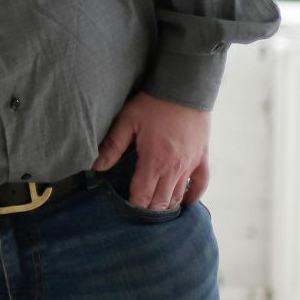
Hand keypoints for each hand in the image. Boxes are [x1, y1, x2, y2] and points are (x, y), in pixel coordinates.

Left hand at [93, 92, 211, 208]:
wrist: (185, 88)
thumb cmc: (154, 103)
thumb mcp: (127, 121)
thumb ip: (113, 146)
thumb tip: (97, 167)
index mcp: (154, 161)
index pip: (143, 196)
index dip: (133, 206)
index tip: (124, 209)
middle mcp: (174, 168)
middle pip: (161, 201)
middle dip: (148, 209)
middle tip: (137, 211)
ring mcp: (191, 165)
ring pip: (179, 196)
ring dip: (167, 205)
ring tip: (155, 209)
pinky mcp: (202, 158)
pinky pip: (201, 184)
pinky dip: (192, 195)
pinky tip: (184, 200)